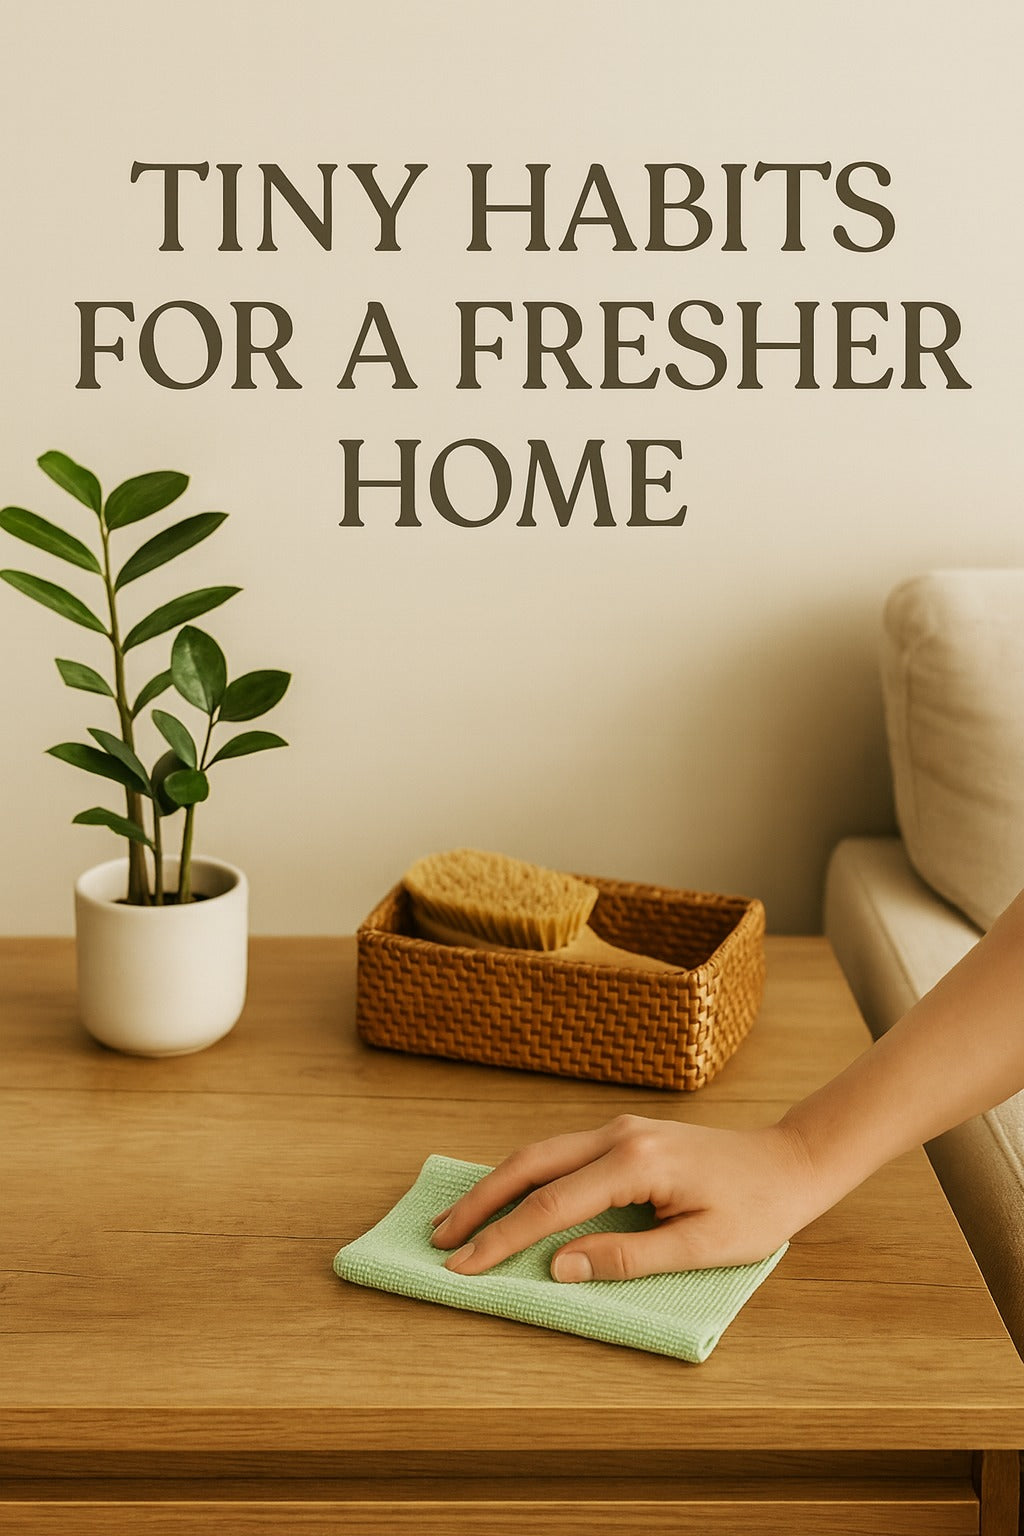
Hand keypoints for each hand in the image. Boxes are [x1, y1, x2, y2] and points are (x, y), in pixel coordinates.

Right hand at [430, 1113, 818, 1281]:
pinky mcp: (624, 1136)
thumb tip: (559, 1266)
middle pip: (530, 1164)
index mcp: (636, 1162)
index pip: (551, 1205)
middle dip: (480, 1203)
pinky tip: (505, 1195)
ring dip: (495, 1186)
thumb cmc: (756, 1209)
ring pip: (539, 1152)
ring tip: (457, 1219)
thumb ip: (627, 1257)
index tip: (462, 1266)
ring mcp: (619, 1129)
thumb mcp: (701, 1247)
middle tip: (438, 1238)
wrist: (790, 1161)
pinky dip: (524, 1175)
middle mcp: (619, 1135)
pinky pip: (560, 1153)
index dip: (502, 1239)